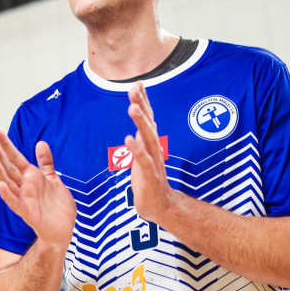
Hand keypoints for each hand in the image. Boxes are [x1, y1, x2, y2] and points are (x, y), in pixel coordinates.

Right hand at [0, 130, 76, 251]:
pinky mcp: (28, 213)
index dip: (6, 145)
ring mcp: (24, 199)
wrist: (65, 229)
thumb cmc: (57, 206)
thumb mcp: (53, 179)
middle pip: (8, 167)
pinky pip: (15, 203)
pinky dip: (7, 195)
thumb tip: (40, 142)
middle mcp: (24, 187)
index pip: (15, 158)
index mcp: (30, 177)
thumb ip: (45, 163)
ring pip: (7, 182)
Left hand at [125, 82, 175, 223]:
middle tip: (134, 88)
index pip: (148, 119)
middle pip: (149, 123)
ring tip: (132, 108)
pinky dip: (137, 150)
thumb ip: (141, 137)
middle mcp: (154, 149)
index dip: (143, 102)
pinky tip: (129, 139)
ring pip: (148, 138)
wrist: (160, 207)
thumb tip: (139, 120)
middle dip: (142, 105)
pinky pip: (144, 161)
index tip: (138, 84)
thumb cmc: (149, 181)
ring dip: (141, 123)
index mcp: (151, 144)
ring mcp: (154, 162)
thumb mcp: (142, 155)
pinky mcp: (150, 176)